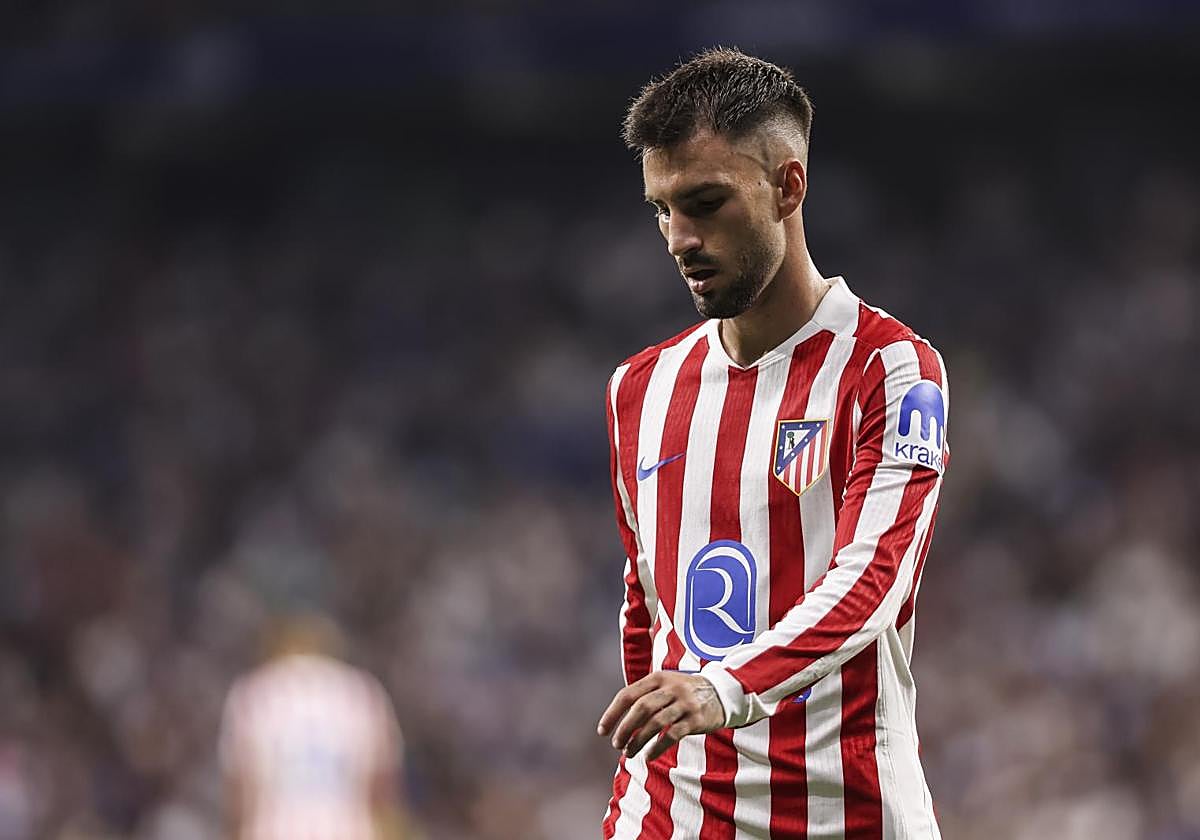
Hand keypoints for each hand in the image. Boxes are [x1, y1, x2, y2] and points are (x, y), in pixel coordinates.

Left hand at [596, 671, 725, 761]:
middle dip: (624, 728)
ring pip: (655, 722)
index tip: (602, 731)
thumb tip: (617, 722)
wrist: (722, 693)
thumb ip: (644, 696)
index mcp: (658, 678)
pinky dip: (658, 747)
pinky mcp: (696, 719)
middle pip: (641, 708)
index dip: (612, 713)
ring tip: (628, 753)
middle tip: (616, 744)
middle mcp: (671, 688)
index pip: (627, 694)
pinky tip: (648, 756)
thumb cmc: (684, 693)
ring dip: (638, 740)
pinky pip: (673, 735)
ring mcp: (685, 703)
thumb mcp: (665, 685)